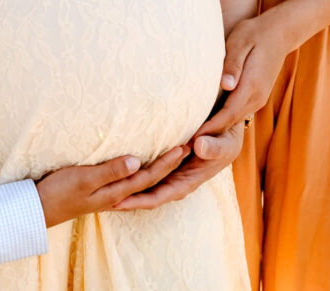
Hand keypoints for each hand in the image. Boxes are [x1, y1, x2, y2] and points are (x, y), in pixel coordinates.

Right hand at [35, 146, 189, 226]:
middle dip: (171, 167)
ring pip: (144, 184)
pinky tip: (144, 169)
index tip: (183, 147)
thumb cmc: (60, 191)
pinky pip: (132, 184)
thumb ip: (111, 171)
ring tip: (174, 158)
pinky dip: (145, 175)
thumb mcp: (84, 179)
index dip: (168, 162)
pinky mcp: (104, 193)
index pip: (149, 176)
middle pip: (152, 181)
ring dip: (161, 172)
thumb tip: (138, 161)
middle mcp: (119, 196)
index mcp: (117, 192)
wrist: (40, 208)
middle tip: (188, 149)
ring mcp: (112, 196)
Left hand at [112, 124, 244, 209]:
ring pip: (145, 184)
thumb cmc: (227, 136)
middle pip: (147, 194)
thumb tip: (198, 146)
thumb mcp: (225, 142)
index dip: (139, 200)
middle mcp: (177, 180)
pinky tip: (116, 169)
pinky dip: (132, 172)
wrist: (229, 129)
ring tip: (101, 188)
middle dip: (125, 198)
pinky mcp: (167, 162)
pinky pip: (147, 170)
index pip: (160, 196)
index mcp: (189, 181)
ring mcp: (171, 172)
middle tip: (99, 198)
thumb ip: (213, 146)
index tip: (118, 201)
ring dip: (126, 187)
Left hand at [197, 13, 291, 135]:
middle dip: (209, 135)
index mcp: (252, 86)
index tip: (192, 138)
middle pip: (230, 122)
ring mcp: (258, 98)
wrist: (279, 32)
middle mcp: (256, 97)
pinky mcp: (256, 96)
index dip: (210, 128)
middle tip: (186, 145)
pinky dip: (222, 121)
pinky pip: (237, 113)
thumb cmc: (254, 33)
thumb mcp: (240, 43)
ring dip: (215, 131)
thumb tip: (225, 85)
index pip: (228, 114)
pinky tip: (207, 123)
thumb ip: (232, 65)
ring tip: (192, 138)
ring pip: (234, 120)